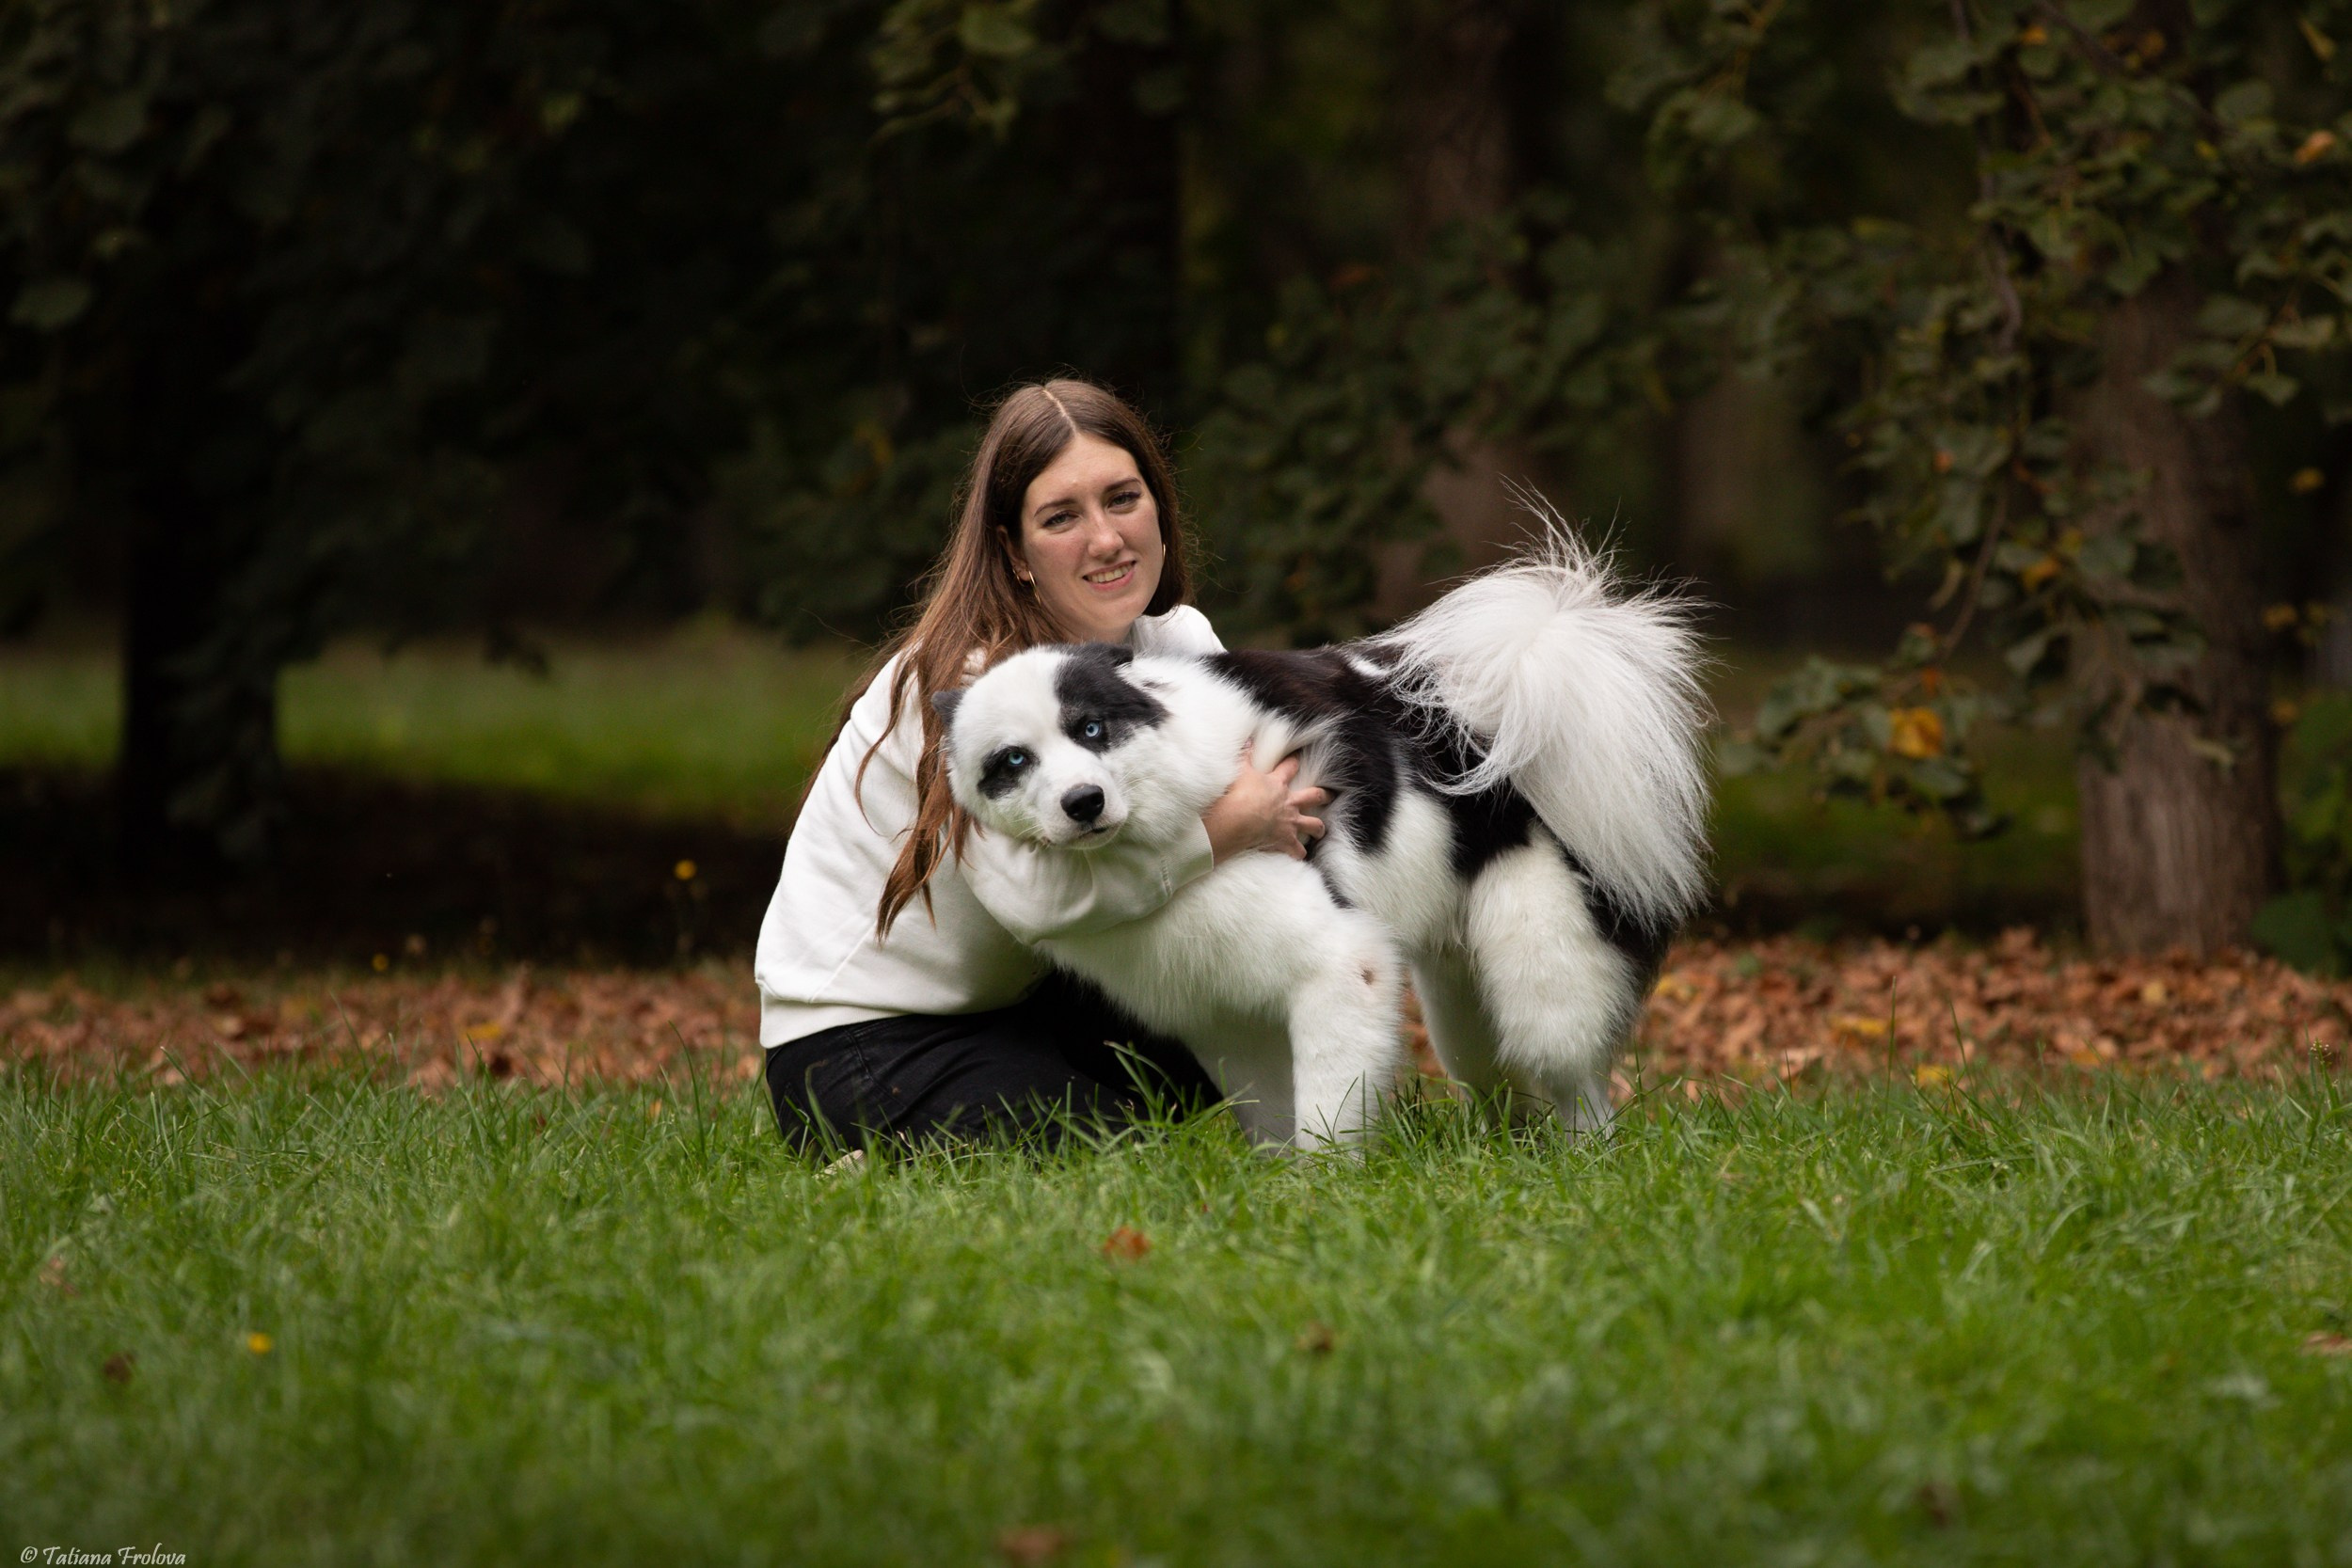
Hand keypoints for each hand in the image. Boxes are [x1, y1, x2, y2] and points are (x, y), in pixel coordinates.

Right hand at [1203, 747, 1329, 864]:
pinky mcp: (1285, 840)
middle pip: (1313, 796)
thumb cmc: (1239, 793)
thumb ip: (1244, 755)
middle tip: (1327, 796)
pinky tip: (1300, 856)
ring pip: (1313, 825)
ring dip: (1318, 828)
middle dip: (1321, 796)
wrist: (1239, 818)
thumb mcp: (1240, 770)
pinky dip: (1298, 854)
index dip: (1294, 762)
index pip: (1290, 768)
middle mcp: (1289, 803)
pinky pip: (1296, 851)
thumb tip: (1247, 740)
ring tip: (1320, 831)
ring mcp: (1290, 822)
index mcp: (1277, 784)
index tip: (1298, 759)